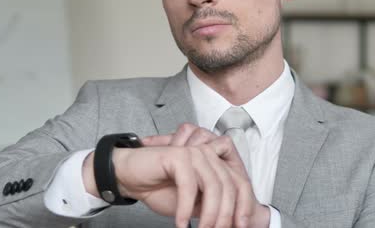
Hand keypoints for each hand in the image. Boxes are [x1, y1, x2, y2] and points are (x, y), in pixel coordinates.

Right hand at [144, 124, 270, 227]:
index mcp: (216, 165)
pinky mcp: (179, 156)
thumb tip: (229, 224)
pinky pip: (189, 186)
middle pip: (230, 187)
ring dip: (209, 215)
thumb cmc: (158, 188)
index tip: (241, 227)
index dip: (245, 207)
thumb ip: (210, 208)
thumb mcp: (192, 204)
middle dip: (225, 216)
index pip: (240, 183)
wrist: (129, 177)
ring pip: (213, 187)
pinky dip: (185, 209)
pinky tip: (180, 223)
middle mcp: (209, 155)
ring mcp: (195, 153)